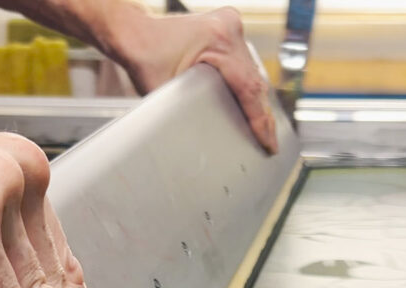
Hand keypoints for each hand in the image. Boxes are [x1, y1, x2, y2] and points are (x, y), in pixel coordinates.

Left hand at [120, 8, 277, 154]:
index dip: (260, 119)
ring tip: (266, 129)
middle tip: (270, 142)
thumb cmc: (144, 55)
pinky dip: (247, 85)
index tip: (267, 141)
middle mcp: (229, 29)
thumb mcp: (166, 91)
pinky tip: (253, 105)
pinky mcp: (226, 30)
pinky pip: (245, 62)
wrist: (135, 33)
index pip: (248, 87)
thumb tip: (203, 141)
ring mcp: (229, 27)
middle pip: (255, 80)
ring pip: (253, 71)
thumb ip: (188, 114)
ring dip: (257, 101)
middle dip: (263, 114)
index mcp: (218, 40)